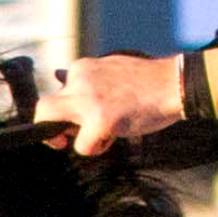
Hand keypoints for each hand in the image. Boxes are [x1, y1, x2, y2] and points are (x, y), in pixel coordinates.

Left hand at [37, 52, 185, 157]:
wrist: (174, 84)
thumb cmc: (148, 83)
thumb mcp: (112, 72)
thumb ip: (88, 81)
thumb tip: (60, 83)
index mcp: (81, 68)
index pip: (59, 93)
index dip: (66, 112)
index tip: (74, 123)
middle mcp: (79, 80)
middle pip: (44, 109)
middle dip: (48, 128)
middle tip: (61, 140)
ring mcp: (88, 99)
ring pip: (56, 127)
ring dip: (79, 137)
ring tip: (108, 131)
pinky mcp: (100, 119)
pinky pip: (82, 146)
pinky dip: (97, 148)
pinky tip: (117, 135)